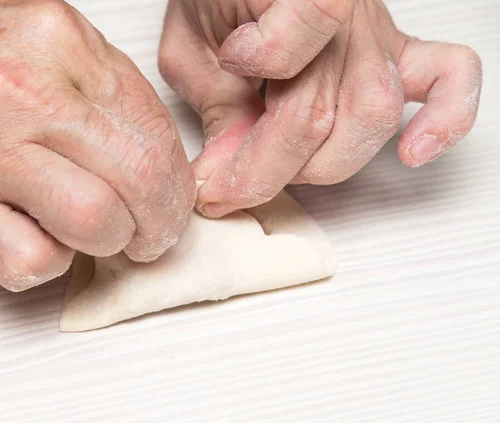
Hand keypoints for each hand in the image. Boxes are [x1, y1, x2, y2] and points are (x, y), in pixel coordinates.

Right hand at [0, 0, 194, 290]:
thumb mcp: (58, 48)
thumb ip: (117, 97)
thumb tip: (165, 163)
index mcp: (59, 45)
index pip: (156, 134)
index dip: (178, 184)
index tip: (173, 200)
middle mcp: (21, 96)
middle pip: (138, 179)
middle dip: (162, 222)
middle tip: (156, 232)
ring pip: (95, 224)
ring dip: (114, 242)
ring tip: (105, 232)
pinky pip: (31, 262)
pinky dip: (51, 262)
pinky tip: (43, 234)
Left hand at [159, 0, 482, 217]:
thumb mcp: (190, 50)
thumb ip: (214, 108)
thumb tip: (229, 173)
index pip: (290, 98)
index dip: (249, 152)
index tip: (212, 166)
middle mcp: (344, 13)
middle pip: (324, 119)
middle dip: (271, 172)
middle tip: (228, 187)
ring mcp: (375, 32)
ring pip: (372, 118)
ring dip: (323, 164)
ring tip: (281, 167)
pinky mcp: (395, 47)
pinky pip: (450, 75)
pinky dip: (446, 118)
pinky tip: (414, 151)